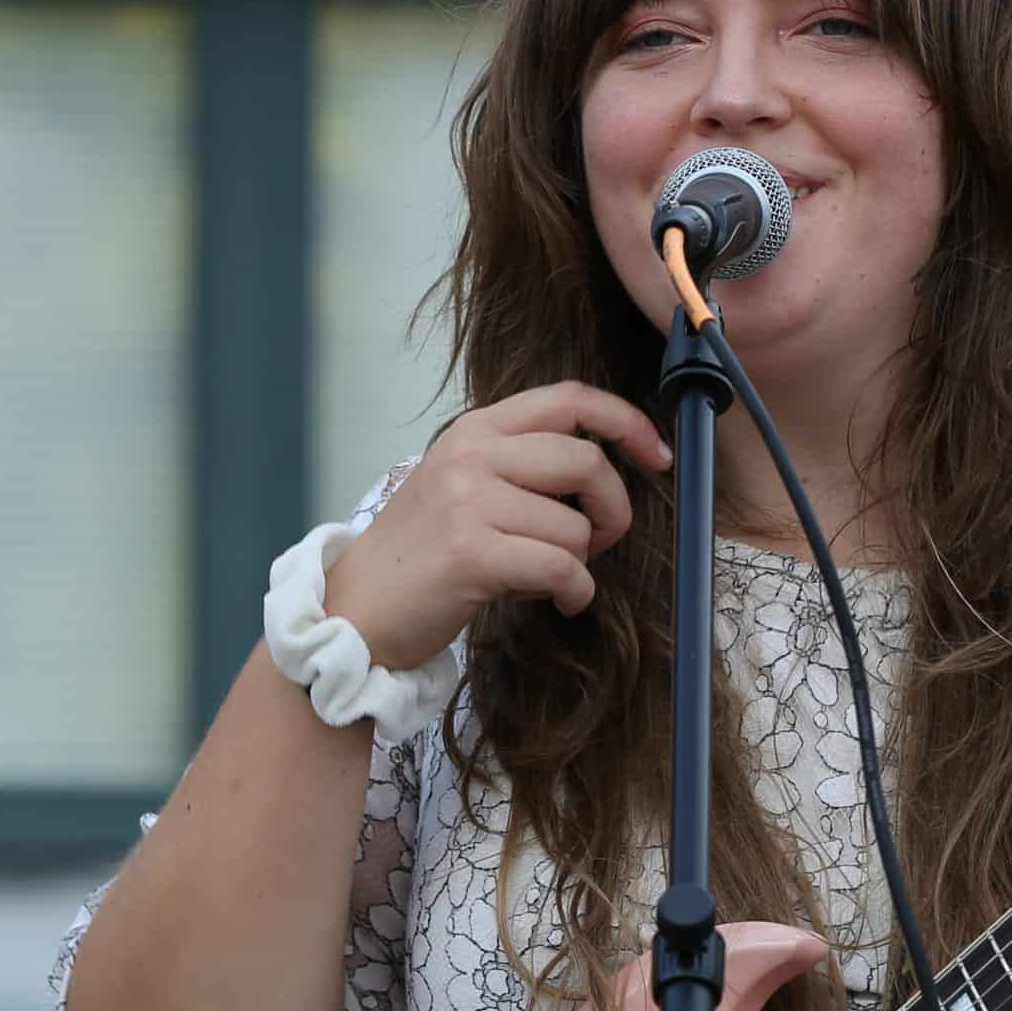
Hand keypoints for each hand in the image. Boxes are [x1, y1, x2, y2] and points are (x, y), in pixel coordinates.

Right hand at [322, 383, 669, 670]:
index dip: (625, 421)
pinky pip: (561, 568)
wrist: (356, 611)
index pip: (568, 398)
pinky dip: (575, 592)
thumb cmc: (419, 557)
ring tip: (552, 577)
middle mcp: (471, 455)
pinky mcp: (472, 554)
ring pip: (575, 525)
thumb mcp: (461, 486)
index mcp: (475, 430)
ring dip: (580, 562)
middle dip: (612, 508)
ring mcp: (468, 502)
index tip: (656, 454)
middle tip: (599, 540)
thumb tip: (600, 471)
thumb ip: (518, 465)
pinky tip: (561, 602)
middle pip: (585, 460)